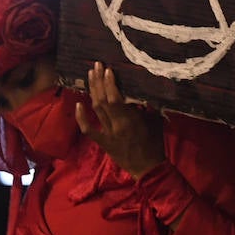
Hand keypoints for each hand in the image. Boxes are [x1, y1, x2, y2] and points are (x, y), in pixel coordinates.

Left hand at [75, 61, 165, 177]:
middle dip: (99, 82)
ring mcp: (107, 134)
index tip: (108, 69)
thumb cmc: (155, 144)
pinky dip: (82, 117)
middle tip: (96, 66)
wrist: (148, 168)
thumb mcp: (155, 123)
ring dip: (92, 91)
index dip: (110, 83)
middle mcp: (116, 125)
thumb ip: (147, 108)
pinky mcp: (103, 142)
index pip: (116, 99)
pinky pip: (89, 130)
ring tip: (91, 76)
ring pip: (96, 110)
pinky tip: (79, 104)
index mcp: (130, 121)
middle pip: (103, 100)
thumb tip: (141, 92)